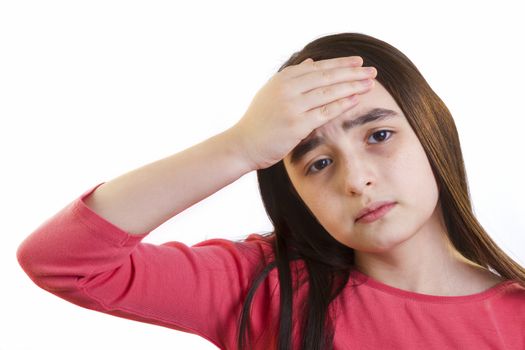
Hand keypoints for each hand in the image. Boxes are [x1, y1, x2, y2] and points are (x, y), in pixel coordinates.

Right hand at [229, 56, 376, 170]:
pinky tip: (356, 99)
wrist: (243, 143)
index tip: (358, 62)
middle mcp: (288, 88)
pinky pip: (325, 112)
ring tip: (370, 83)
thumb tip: (311, 62)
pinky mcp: (297, 125)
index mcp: (283, 78)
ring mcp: (292, 106)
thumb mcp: (271, 92)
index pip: (318, 67)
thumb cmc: (259, 121)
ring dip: (352, 86)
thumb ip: (291, 77)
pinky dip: (342, 104)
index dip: (340, 63)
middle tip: (371, 70)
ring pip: (329, 92)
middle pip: (327, 76)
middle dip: (352, 72)